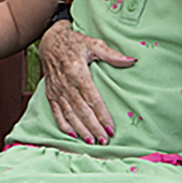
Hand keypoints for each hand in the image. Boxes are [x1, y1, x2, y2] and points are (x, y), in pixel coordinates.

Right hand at [38, 19, 134, 143]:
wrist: (50, 41)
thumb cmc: (75, 42)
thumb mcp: (94, 43)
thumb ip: (112, 54)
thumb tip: (131, 60)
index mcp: (78, 73)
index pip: (92, 98)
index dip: (102, 114)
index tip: (111, 127)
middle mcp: (66, 84)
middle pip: (81, 110)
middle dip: (93, 127)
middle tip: (104, 140)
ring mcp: (57, 90)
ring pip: (69, 114)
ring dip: (81, 129)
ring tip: (92, 142)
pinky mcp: (50, 93)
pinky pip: (56, 112)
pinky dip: (64, 125)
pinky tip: (73, 135)